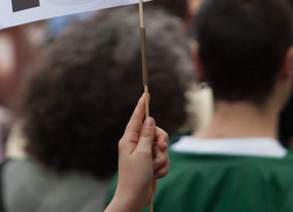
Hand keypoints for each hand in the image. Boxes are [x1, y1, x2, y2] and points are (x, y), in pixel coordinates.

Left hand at [106, 94, 168, 211]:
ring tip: (153, 169)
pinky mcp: (150, 164)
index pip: (137, 118)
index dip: (142, 106)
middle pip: (155, 132)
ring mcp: (144, 155)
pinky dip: (162, 167)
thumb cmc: (135, 177)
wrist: (134, 199)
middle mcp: (136, 145)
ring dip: (161, 159)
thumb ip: (147, 135)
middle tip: (160, 149)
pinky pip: (162, 159)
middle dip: (161, 142)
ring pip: (161, 147)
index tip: (145, 94)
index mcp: (129, 140)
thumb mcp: (142, 154)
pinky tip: (156, 175)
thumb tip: (149, 119)